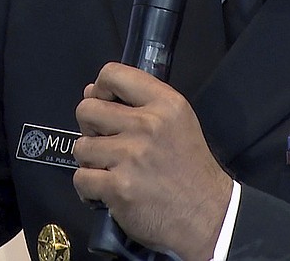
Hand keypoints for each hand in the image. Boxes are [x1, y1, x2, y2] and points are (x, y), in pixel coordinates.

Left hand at [72, 62, 232, 259]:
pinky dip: (88, 187)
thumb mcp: (178, 121)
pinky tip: (106, 190)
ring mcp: (131, 156)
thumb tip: (92, 91)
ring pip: (81, 146)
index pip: (113, 74)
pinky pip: (81, 178)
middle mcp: (147, 125)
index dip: (99, 88)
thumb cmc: (190, 168)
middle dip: (90, 127)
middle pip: (87, 109)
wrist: (208, 215)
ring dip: (90, 160)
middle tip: (105, 142)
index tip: (104, 103)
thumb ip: (139, 102)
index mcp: (164, 103)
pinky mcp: (119, 187)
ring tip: (110, 169)